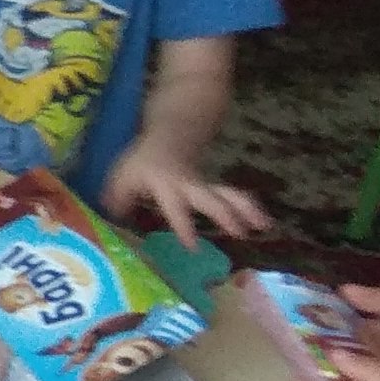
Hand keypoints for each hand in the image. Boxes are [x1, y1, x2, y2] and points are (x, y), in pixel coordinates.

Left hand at [99, 148, 267, 246]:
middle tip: (241, 233)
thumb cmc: (141, 163)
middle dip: (226, 215)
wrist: (170, 135)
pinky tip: (263, 223)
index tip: (193, 245)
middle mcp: (189, 185)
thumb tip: (114, 223)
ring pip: (229, 195)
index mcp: (165, 184)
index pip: (175, 207)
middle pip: (212, 198)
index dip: (184, 226)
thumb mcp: (121, 178)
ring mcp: (204, 185)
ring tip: (265, 227)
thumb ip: (118, 200)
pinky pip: (233, 197)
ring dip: (248, 210)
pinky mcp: (213, 188)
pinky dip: (249, 208)